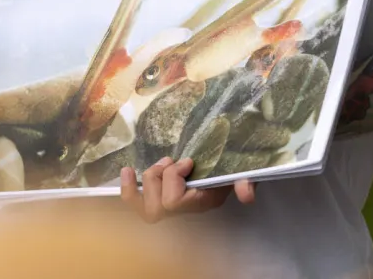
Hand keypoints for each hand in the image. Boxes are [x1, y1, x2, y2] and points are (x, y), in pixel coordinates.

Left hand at [120, 158, 255, 222]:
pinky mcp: (156, 201)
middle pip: (156, 207)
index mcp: (202, 203)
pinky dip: (128, 189)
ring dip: (149, 179)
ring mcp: (169, 209)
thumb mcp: (241, 172)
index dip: (173, 178)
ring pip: (145, 208)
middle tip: (170, 160)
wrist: (224, 169)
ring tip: (161, 163)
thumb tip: (246, 193)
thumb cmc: (230, 169)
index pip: (174, 202)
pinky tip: (126, 171)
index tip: (187, 162)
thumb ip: (244, 182)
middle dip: (158, 179)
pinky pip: (135, 204)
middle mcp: (184, 212)